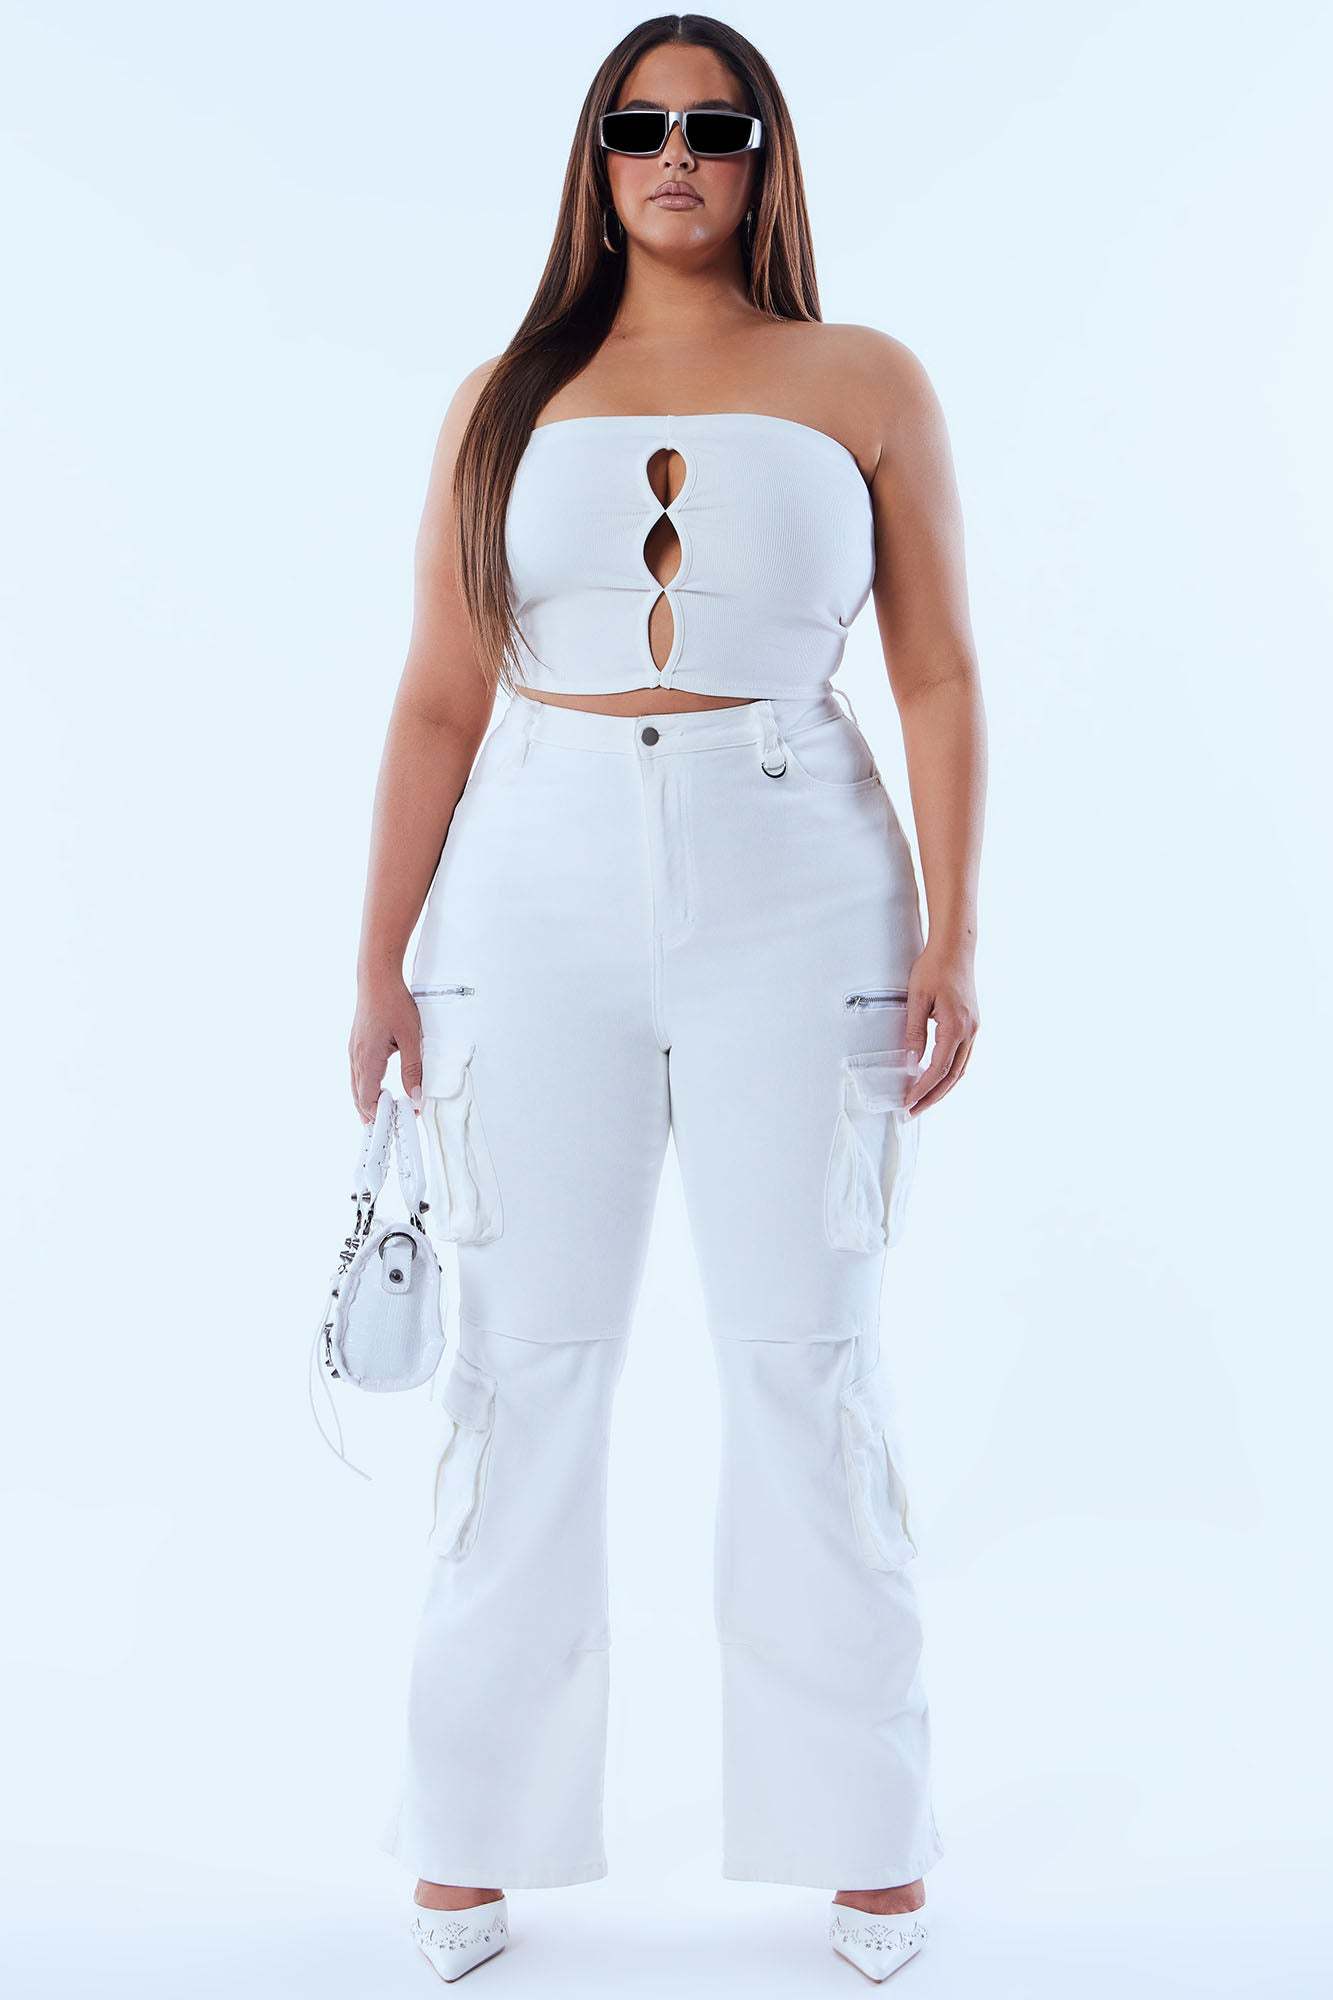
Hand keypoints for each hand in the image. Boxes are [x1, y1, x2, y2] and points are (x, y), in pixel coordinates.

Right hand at [348, 974, 423, 1123]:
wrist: (376, 978)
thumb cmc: (393, 1003)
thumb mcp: (411, 1038)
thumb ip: (413, 1070)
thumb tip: (416, 1096)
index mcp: (368, 1059)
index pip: (367, 1099)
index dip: (379, 1114)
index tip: (394, 1121)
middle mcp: (356, 1057)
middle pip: (357, 1096)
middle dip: (370, 1113)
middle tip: (386, 1124)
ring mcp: (353, 1050)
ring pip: (355, 1085)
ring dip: (366, 1101)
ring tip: (380, 1113)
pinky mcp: (356, 1044)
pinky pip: (356, 1073)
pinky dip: (363, 1087)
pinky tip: (374, 1088)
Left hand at [903, 942, 978, 1116]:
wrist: (955, 948)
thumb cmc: (934, 968)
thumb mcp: (917, 999)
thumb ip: (913, 1031)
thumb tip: (910, 1060)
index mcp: (956, 1027)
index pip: (938, 1069)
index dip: (922, 1088)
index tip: (908, 1101)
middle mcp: (970, 1031)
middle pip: (953, 1076)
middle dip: (933, 1097)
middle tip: (913, 1111)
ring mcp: (974, 1028)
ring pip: (961, 1069)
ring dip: (943, 1088)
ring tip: (924, 1101)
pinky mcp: (973, 1024)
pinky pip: (963, 1057)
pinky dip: (950, 1073)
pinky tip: (937, 1078)